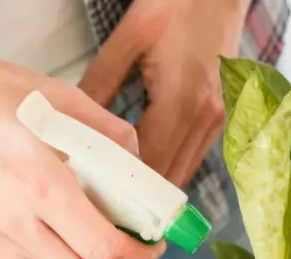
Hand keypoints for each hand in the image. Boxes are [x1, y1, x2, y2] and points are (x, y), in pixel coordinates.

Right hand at [0, 52, 164, 258]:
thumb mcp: (59, 100)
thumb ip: (110, 135)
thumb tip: (142, 169)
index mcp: (40, 185)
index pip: (104, 250)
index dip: (141, 256)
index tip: (154, 244)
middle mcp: (14, 224)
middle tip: (137, 254)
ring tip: (106, 256)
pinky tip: (65, 239)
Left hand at [79, 0, 247, 186]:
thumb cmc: (176, 4)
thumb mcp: (129, 38)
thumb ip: (100, 81)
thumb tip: (69, 121)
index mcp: (182, 99)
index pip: (150, 162)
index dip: (123, 187)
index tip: (94, 201)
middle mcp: (205, 116)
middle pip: (168, 176)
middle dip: (137, 196)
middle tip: (101, 206)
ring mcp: (217, 119)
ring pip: (183, 172)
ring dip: (154, 187)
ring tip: (118, 196)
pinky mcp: (220, 117)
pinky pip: (193, 157)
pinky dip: (169, 168)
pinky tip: (144, 172)